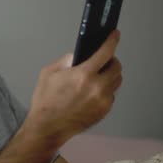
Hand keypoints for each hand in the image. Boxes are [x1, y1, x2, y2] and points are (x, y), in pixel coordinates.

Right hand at [27, 30, 122, 145]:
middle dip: (111, 60)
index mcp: (83, 74)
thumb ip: (66, 60)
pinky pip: (111, 95)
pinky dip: (106, 90)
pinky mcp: (103, 111)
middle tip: (103, 60)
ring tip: (98, 75)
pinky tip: (93, 91)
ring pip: (116, 82)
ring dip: (110, 75)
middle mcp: (97, 87)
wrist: (48, 127)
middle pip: (116, 67)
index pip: (105, 52)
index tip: (115, 35)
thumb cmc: (46, 101)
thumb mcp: (49, 73)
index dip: (112, 41)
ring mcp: (102, 101)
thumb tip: (77, 56)